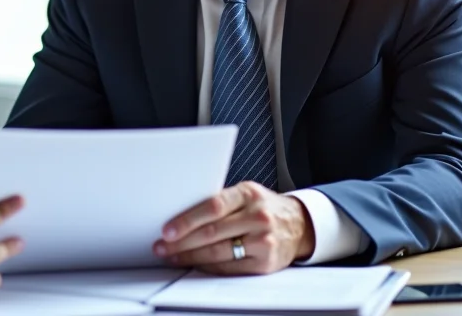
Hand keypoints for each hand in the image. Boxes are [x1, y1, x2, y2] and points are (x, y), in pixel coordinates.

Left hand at [153, 182, 314, 274]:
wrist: (298, 224)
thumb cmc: (262, 207)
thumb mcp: (245, 194)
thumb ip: (219, 201)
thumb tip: (178, 212)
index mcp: (248, 193)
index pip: (213, 206)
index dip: (187, 219)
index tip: (167, 229)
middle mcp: (258, 216)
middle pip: (212, 231)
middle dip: (182, 241)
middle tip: (162, 246)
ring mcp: (264, 240)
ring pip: (219, 252)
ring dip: (190, 256)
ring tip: (172, 256)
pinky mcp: (266, 262)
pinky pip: (230, 267)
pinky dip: (209, 267)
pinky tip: (194, 264)